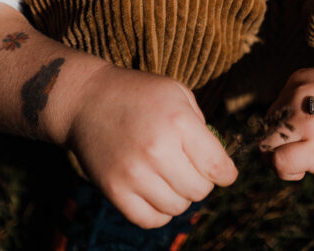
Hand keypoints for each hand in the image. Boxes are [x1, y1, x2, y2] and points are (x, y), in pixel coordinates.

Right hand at [65, 65, 237, 227]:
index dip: (227, 174)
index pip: (218, 167)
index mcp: (178, 122)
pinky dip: (159, 212)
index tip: (223, 172)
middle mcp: (157, 150)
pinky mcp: (114, 190)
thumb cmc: (138, 94)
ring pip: (177, 207)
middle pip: (200, 191)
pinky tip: (156, 192)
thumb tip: (218, 164)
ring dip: (179, 196)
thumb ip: (201, 126)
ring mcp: (133, 173)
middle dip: (202, 182)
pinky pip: (150, 220)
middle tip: (190, 168)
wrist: (87, 99)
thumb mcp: (177, 93)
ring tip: (170, 177)